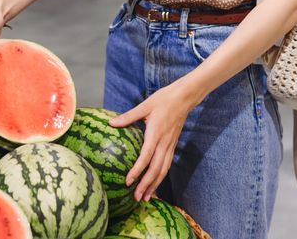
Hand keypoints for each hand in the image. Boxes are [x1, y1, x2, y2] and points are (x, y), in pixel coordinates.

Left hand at [109, 83, 193, 201]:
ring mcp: (170, 145)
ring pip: (163, 170)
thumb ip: (128, 116)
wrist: (185, 97)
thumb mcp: (145, 105)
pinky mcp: (173, 145)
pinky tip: (155, 183)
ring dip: (155, 185)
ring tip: (146, 198)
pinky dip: (161, 177)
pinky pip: (167, 165)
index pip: (146, 157)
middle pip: (156, 169)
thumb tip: (111, 123)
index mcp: (156, 133)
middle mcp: (164, 143)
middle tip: (136, 198)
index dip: (137, 171)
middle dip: (146, 185)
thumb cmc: (163, 99)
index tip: (128, 181)